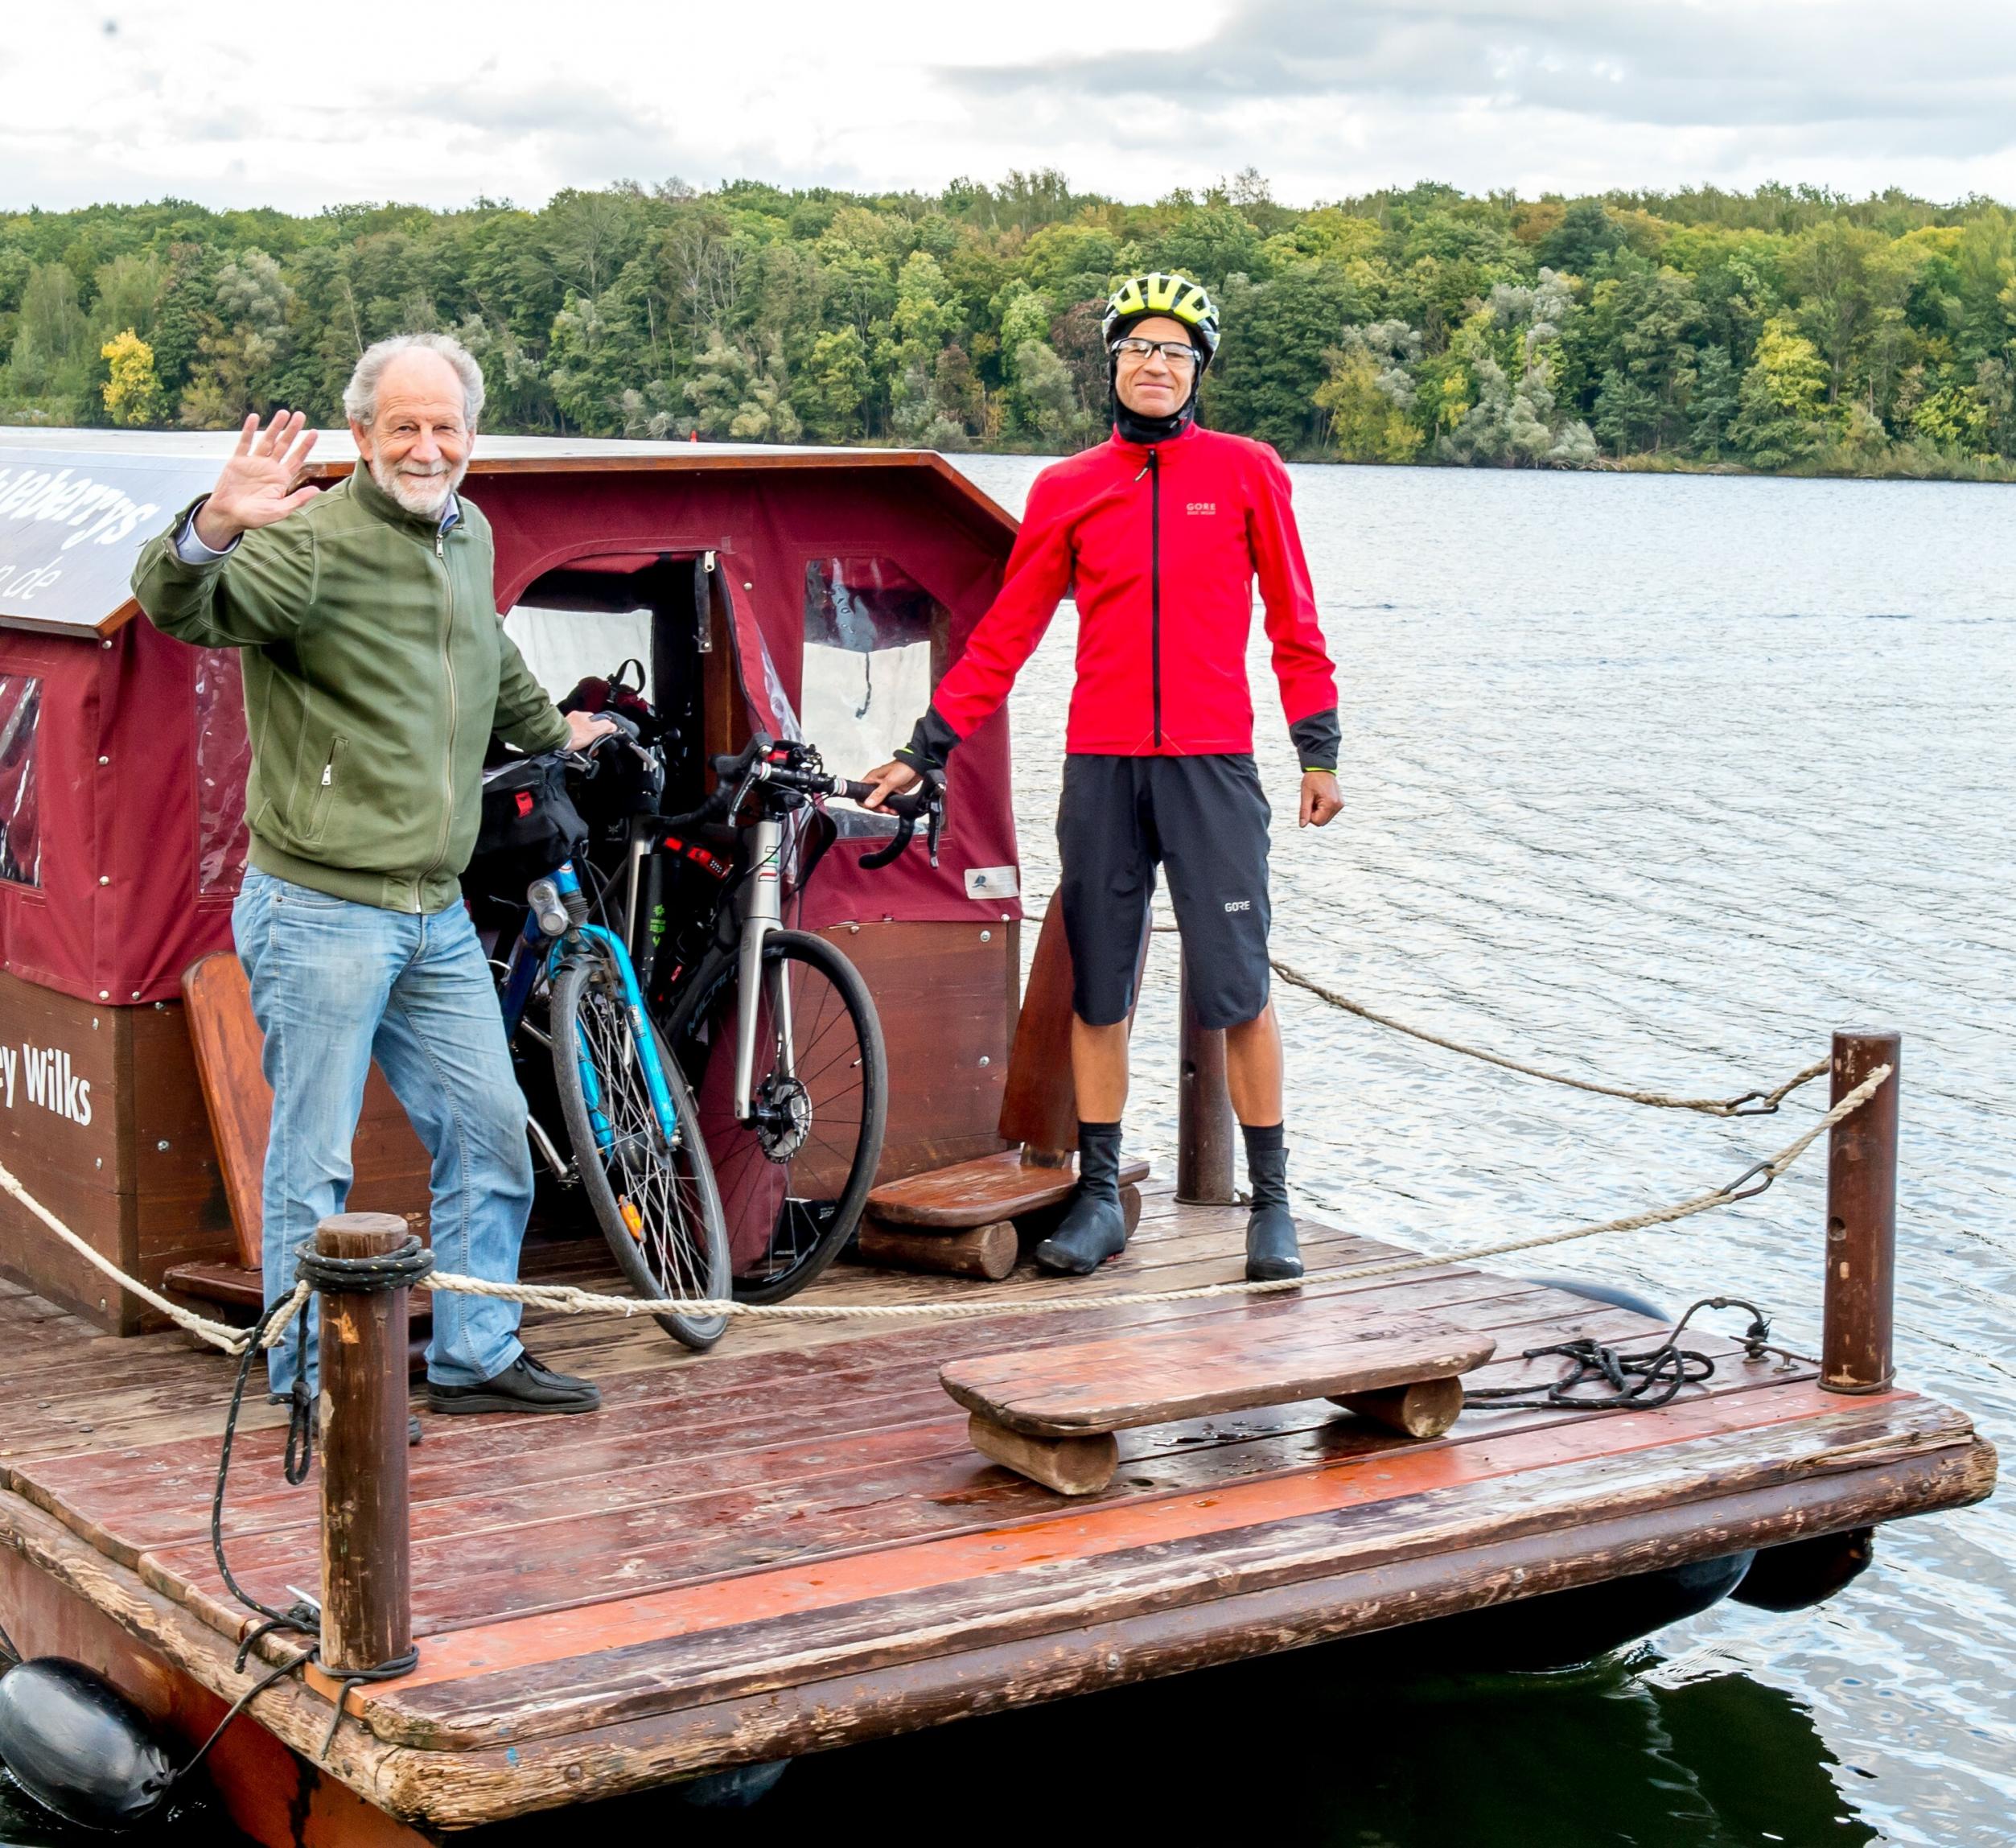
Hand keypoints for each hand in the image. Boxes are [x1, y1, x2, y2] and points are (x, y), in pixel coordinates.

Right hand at [193, 411, 319, 548]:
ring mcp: (254, 463)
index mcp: (281, 479)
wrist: (228, 516)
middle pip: (283, 445)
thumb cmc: (254, 517)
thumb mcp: (279, 511)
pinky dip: (248, 430)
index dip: (305, 446)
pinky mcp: (237, 461)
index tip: (314, 432)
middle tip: (300, 415)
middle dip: (292, 430)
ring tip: (283, 413)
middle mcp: (269, 467)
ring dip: (274, 427)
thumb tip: (317, 490)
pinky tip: (254, 417)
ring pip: (266, 440)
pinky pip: (244, 443)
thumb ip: (297, 500)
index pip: (297, 459)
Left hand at [564, 711, 620, 752]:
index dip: (599, 729)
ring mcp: (567, 724)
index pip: (595, 720)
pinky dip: (573, 742)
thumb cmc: (574, 735)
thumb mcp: (594, 730)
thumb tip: (613, 726)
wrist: (557, 740)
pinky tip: (574, 747)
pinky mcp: (561, 732)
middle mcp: (574, 717)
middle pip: (586, 726)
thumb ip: (605, 726)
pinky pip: (571, 736)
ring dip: (581, 739)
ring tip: (582, 747)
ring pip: (578, 732)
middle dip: (590, 736)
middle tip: (590, 745)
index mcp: (583, 715)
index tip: (600, 737)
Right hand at [858, 757, 923, 809]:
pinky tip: (894, 810)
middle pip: (870, 801)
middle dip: (876, 807)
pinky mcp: (893, 792)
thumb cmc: (903, 767)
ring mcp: (885, 789)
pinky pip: (888, 803)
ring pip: (879, 803)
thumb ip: (879, 793)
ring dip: (884, 809)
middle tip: (884, 809)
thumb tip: (868, 803)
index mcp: (872, 778)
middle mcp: (876, 784)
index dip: (864, 802)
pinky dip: (891, 808)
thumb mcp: (890, 781)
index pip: (860, 793)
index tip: (872, 806)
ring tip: (891, 811)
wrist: (918, 766)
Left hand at [1299, 770, 1342, 827]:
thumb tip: (1302, 825)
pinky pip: (1329, 813)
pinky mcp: (1340, 804)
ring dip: (1318, 812)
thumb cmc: (1313, 779)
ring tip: (1316, 799)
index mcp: (1330, 803)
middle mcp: (1338, 806)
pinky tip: (1321, 798)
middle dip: (1314, 814)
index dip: (1309, 815)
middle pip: (1322, 822)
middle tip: (1312, 801)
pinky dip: (1323, 809)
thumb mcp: (1306, 795)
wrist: (1322, 768)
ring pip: (1325, 818)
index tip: (1308, 803)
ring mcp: (1340, 805)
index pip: (1317, 822)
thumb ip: (1304, 811)